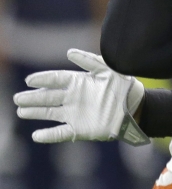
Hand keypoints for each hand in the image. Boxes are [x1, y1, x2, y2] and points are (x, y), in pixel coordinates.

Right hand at [13, 49, 147, 144]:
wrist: (138, 108)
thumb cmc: (125, 87)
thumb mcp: (110, 70)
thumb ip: (90, 61)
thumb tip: (69, 52)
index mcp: (79, 82)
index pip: (56, 79)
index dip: (43, 79)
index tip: (30, 81)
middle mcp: (74, 98)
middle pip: (48, 97)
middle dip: (32, 97)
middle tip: (17, 98)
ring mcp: (75, 114)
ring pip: (50, 113)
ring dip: (35, 113)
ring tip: (21, 111)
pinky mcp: (80, 129)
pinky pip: (61, 133)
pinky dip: (49, 135)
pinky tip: (36, 135)